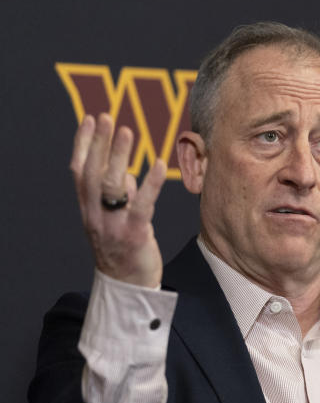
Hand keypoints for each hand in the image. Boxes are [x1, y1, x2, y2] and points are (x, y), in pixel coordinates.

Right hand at [70, 114, 166, 286]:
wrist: (127, 286)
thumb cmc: (123, 247)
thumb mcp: (112, 218)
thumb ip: (117, 194)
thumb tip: (126, 171)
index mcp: (87, 208)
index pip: (79, 170)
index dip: (82, 144)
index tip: (89, 119)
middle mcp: (95, 214)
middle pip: (92, 173)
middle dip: (98, 143)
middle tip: (105, 116)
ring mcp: (113, 225)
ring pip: (112, 186)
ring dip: (118, 156)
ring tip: (126, 130)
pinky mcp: (134, 234)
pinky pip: (142, 204)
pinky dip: (150, 182)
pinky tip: (158, 162)